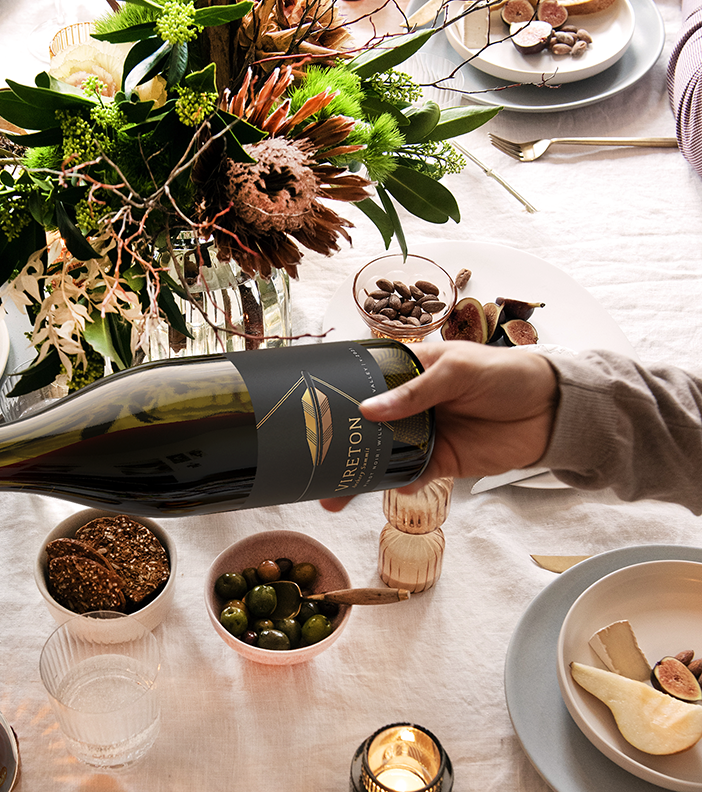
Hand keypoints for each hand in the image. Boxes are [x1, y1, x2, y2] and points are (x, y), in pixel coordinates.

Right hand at [319, 341, 558, 511]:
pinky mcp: (440, 461)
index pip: (366, 377)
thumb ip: (414, 391)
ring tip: (329, 486)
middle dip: (339, 436)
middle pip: (366, 420)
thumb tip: (369, 410)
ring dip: (358, 467)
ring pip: (382, 451)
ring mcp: (423, 433)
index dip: (339, 388)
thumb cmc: (506, 374)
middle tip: (308, 451)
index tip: (307, 400)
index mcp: (410, 368)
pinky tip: (373, 491)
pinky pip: (408, 474)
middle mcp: (410, 402)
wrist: (552, 412)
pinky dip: (391, 484)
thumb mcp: (458, 370)